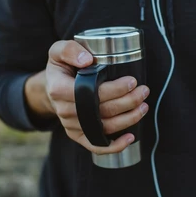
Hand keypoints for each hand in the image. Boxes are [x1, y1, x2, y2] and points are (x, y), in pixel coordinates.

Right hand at [45, 40, 149, 154]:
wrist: (51, 87)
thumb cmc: (61, 68)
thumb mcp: (58, 51)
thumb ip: (70, 50)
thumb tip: (87, 59)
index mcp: (59, 89)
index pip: (91, 92)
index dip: (114, 89)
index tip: (132, 81)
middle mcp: (64, 110)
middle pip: (101, 111)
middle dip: (128, 102)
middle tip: (144, 91)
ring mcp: (71, 125)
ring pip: (104, 127)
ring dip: (128, 119)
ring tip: (144, 106)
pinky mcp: (77, 135)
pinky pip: (95, 145)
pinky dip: (114, 146)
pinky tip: (130, 138)